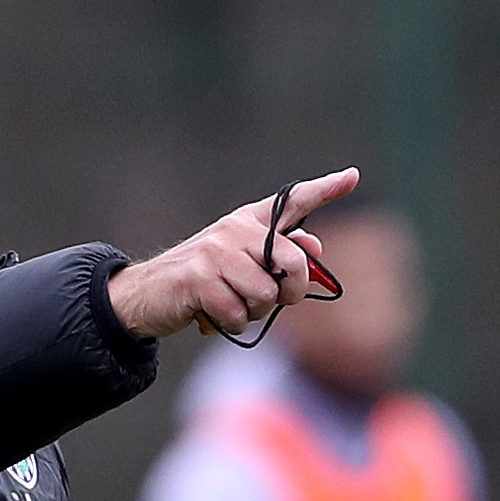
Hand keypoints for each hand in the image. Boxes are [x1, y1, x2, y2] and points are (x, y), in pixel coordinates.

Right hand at [108, 169, 358, 341]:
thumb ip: (278, 256)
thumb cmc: (202, 282)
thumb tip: (316, 244)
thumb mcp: (242, 266)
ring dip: (254, 313)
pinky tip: (214, 315)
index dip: (326, 189)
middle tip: (277, 301)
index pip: (293, 201)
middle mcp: (235, 230)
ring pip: (265, 294)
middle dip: (292, 291)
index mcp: (248, 222)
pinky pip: (239, 313)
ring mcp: (216, 252)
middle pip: (292, 262)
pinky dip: (231, 324)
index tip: (353, 176)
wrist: (146, 294)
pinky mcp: (200, 278)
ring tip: (231, 305)